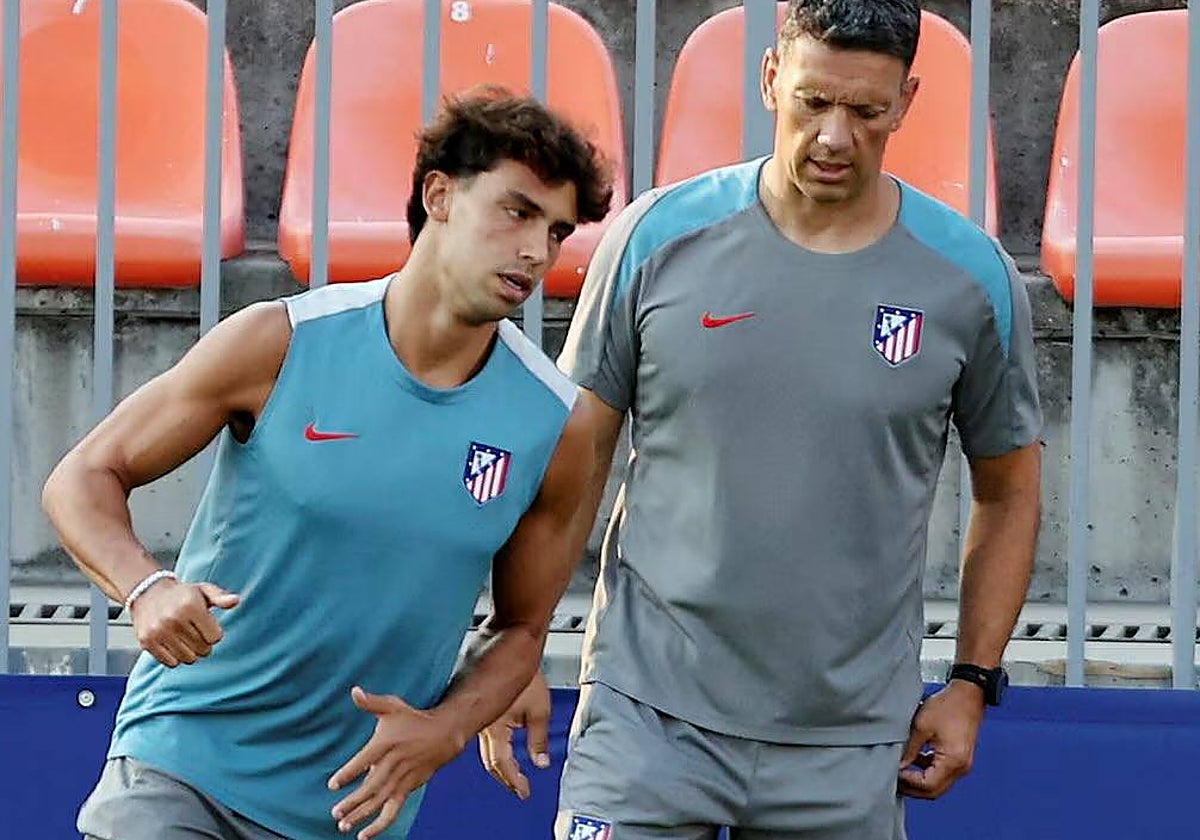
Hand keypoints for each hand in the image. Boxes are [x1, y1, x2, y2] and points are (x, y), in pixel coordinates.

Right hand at [130, 578, 238, 666]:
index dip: (214, 633)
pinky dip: (175, 657)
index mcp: (190, 605)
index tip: (206, 625)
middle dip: (203, 643)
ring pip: (188, 658)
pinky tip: (172, 642)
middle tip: (195, 631)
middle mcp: (173, 618)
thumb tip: (235, 600)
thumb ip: (220, 597)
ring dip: (190, 652)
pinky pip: (171, 663)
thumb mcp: (203, 590)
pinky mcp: (147, 642)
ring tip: (184, 637)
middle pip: (203, 650)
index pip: (215, 637)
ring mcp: (158, 631)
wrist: (147, 593)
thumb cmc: (182, 594)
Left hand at [328, 687, 466, 838]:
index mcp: (387, 743)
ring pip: (381, 801)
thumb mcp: (393, 706)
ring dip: (363, 815)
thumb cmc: (413, 719)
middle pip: (372, 786)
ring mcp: (402, 778)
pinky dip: (380, 824)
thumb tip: (354, 691)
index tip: (333, 784)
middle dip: (354, 802)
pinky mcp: (408, 788)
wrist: (444, 734)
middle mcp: (395, 763)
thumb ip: (372, 702)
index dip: (349, 773)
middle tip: (336, 813)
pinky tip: (365, 835)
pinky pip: (393, 810)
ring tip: (344, 825)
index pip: (365, 761)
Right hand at [478, 671, 551, 798]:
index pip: (501, 764)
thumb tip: (541, 763)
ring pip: (484, 749)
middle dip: (505, 777)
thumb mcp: (539, 710)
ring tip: (513, 774)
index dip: (513, 781)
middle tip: (519, 787)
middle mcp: (480, 724)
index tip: (523, 792)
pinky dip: (492, 748)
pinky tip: (500, 748)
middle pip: (489, 761)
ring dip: (499, 764)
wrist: (511, 646)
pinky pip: (480, 733)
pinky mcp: (474, 707)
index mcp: (493, 727)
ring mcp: (475, 715)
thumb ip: (539, 740)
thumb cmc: (526, 674)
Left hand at [897, 680, 985, 798]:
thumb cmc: (948, 706)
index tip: (893, 773)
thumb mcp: (921, 726)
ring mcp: (962, 764)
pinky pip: (941, 773)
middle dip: (912, 787)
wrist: (968, 694)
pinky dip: (926, 771)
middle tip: (894, 779)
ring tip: (900, 771)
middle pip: (934, 791)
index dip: (908, 782)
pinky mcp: (959, 758)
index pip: (928, 785)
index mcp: (953, 761)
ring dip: (919, 780)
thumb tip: (898, 765)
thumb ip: (909, 749)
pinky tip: (913, 760)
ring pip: (937, 784)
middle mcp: (961, 767)